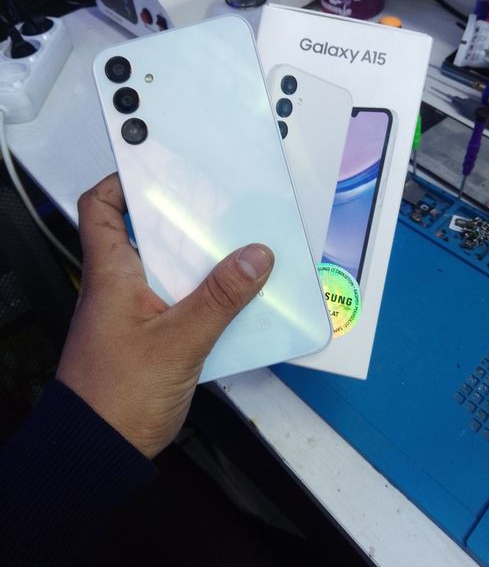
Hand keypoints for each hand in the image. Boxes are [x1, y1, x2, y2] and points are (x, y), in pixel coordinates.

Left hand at [56, 174, 273, 458]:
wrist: (102, 451)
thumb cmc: (116, 397)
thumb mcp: (178, 341)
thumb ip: (220, 298)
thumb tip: (255, 257)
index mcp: (111, 274)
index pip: (100, 208)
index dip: (123, 182)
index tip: (159, 170)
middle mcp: (122, 285)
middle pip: (149, 234)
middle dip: (184, 221)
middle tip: (221, 209)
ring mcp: (138, 311)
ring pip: (173, 270)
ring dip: (203, 263)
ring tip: (240, 250)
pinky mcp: (155, 334)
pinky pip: (185, 301)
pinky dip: (209, 297)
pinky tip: (238, 300)